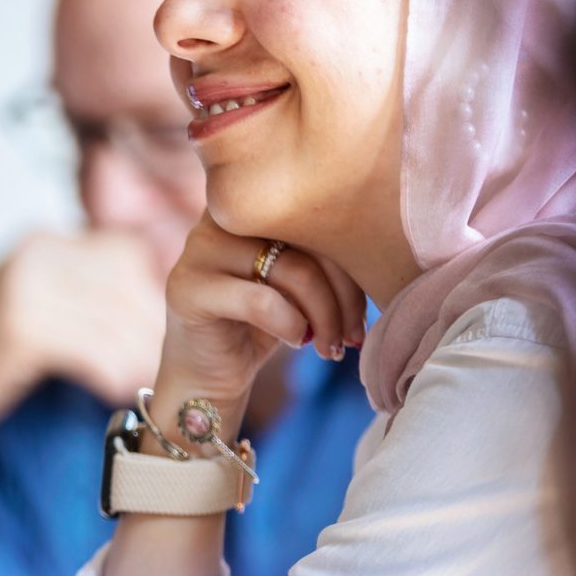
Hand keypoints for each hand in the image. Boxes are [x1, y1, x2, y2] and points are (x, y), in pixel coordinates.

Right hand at [0, 230, 164, 435]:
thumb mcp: (34, 298)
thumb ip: (81, 287)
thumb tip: (159, 298)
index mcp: (40, 241)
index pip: (125, 253)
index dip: (148, 294)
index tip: (155, 334)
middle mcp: (32, 254)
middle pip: (124, 286)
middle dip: (148, 330)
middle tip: (160, 367)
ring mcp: (22, 288)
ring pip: (111, 322)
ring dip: (135, 359)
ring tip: (142, 384)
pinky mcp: (18, 330)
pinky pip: (90, 350)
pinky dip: (111, 374)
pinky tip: (116, 393)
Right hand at [150, 217, 365, 418]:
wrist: (209, 374)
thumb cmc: (263, 322)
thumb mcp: (299, 279)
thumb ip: (323, 252)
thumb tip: (388, 250)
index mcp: (255, 202)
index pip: (321, 213)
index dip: (355, 260)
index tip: (366, 309)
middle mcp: (223, 214)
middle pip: (312, 238)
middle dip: (345, 293)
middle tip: (354, 335)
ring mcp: (200, 248)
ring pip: (294, 270)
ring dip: (325, 317)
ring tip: (331, 348)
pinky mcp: (187, 288)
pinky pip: (262, 301)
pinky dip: (292, 325)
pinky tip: (299, 341)